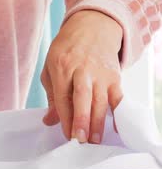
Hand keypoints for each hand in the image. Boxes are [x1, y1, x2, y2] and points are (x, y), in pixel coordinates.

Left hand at [41, 10, 123, 143]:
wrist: (91, 28)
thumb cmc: (66, 51)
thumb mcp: (50, 68)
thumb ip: (51, 96)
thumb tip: (50, 121)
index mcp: (61, 67)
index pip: (62, 96)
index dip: (65, 118)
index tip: (67, 136)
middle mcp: (82, 70)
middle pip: (82, 97)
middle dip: (81, 120)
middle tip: (81, 140)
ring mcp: (100, 73)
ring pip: (101, 100)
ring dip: (98, 122)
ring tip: (95, 141)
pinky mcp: (115, 76)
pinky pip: (118, 97)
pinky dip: (119, 113)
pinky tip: (117, 128)